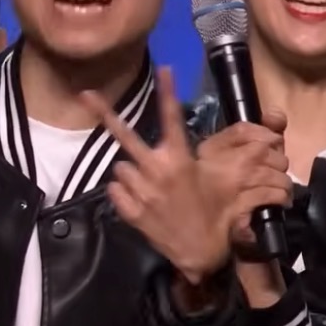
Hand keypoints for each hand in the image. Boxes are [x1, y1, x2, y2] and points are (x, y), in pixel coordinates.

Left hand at [82, 68, 291, 284]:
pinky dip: (126, 192)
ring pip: (122, 167)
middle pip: (125, 136)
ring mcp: (138, 192)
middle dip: (104, 113)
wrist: (201, 256)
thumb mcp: (225, 182)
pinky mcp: (128, 210)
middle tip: (85, 93)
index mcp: (180, 160)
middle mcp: (155, 172)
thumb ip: (223, 159)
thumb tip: (240, 141)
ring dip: (133, 172)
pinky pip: (117, 190)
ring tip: (152, 186)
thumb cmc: (216, 215)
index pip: (172, 118)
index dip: (168, 92)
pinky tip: (143, 200)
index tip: (165, 69)